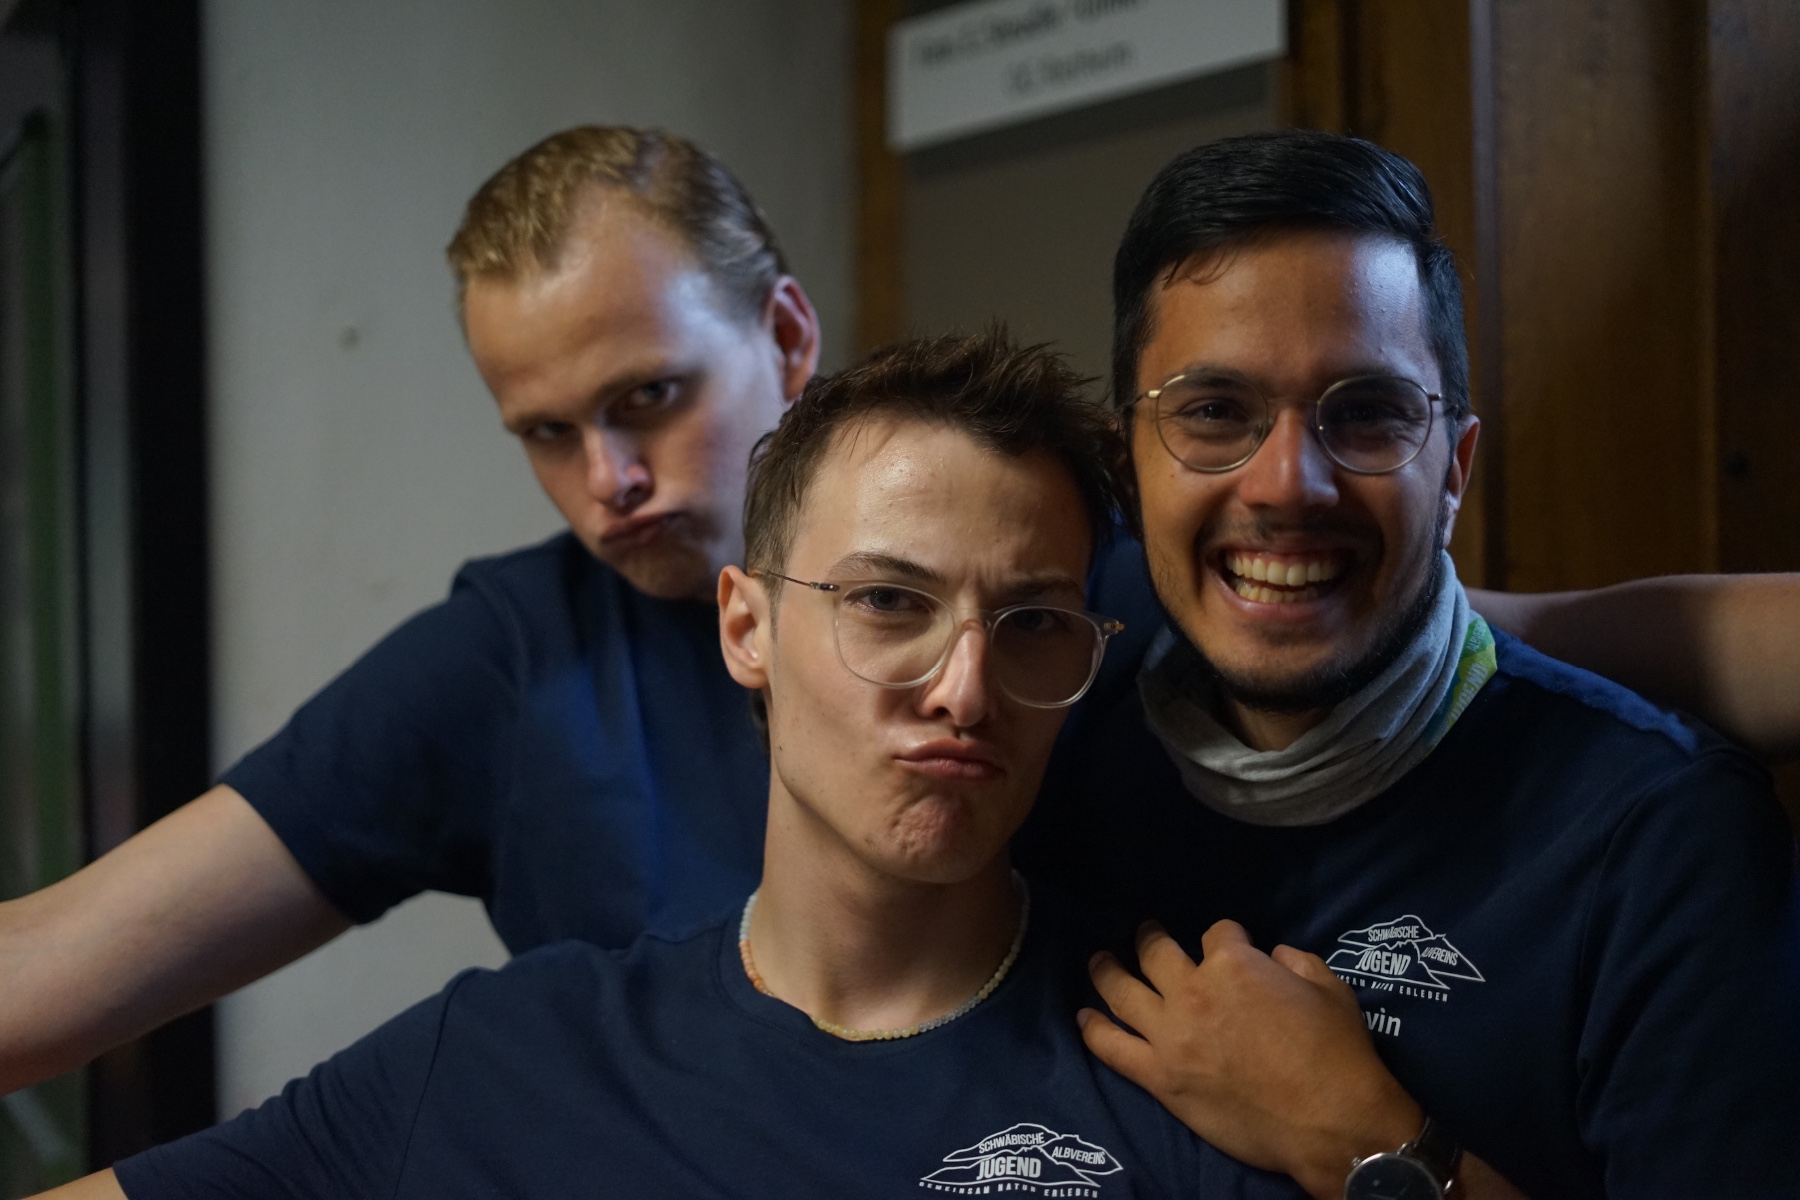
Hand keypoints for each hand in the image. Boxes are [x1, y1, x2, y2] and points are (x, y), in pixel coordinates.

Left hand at [1079, 919, 1421, 1199]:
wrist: (1329, 1121)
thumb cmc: (1337, 1053)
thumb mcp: (1329, 988)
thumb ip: (1295, 962)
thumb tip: (1274, 957)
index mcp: (1233, 965)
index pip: (1216, 933)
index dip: (1225, 937)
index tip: (1229, 944)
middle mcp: (1192, 992)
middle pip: (1156, 953)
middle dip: (1150, 938)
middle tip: (1145, 934)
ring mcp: (1171, 1036)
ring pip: (1121, 992)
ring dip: (1106, 972)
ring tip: (1099, 962)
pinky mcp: (1161, 1078)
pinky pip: (1113, 1049)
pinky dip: (1094, 1031)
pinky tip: (1083, 1019)